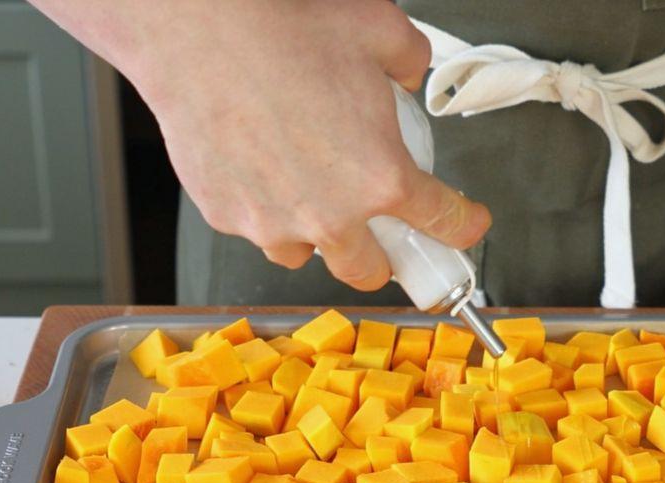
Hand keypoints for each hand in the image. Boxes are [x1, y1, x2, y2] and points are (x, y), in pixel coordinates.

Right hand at [31, 0, 490, 289]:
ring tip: (309, 193)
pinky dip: (264, 209)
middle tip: (381, 231)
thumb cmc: (280, 29)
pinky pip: (255, 228)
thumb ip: (408, 63)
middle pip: (369, 271)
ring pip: (304, 255)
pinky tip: (261, 167)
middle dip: (381, 256)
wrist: (197, 29)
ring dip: (315, 235)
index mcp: (381, 177)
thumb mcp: (379, 31)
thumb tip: (408, 74)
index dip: (463, 226)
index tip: (466, 226)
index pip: (443, 221)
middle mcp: (331, 214)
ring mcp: (274, 223)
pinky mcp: (226, 216)